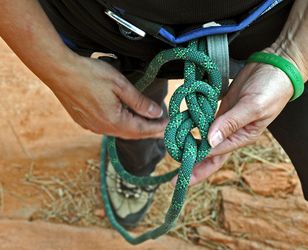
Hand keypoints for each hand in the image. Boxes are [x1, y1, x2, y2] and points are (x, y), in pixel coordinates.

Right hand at [48, 55, 166, 138]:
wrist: (58, 70)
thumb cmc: (90, 74)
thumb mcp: (120, 85)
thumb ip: (139, 102)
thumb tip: (156, 113)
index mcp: (113, 121)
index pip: (142, 129)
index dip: (157, 128)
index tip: (170, 125)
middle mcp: (102, 128)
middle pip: (131, 134)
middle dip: (149, 132)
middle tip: (163, 131)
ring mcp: (91, 126)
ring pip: (119, 132)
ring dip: (135, 129)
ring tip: (148, 126)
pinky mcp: (83, 121)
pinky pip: (107, 128)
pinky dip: (121, 126)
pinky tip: (125, 121)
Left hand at [185, 59, 295, 184]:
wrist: (276, 66)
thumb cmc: (271, 88)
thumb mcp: (253, 107)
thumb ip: (231, 123)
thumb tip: (210, 141)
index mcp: (243, 137)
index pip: (217, 155)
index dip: (198, 163)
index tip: (181, 169)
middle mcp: (233, 132)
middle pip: (210, 154)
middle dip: (193, 167)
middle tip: (174, 181)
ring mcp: (226, 120)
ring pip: (205, 139)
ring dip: (190, 146)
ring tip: (173, 155)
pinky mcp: (222, 108)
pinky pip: (205, 121)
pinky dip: (193, 126)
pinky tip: (181, 130)